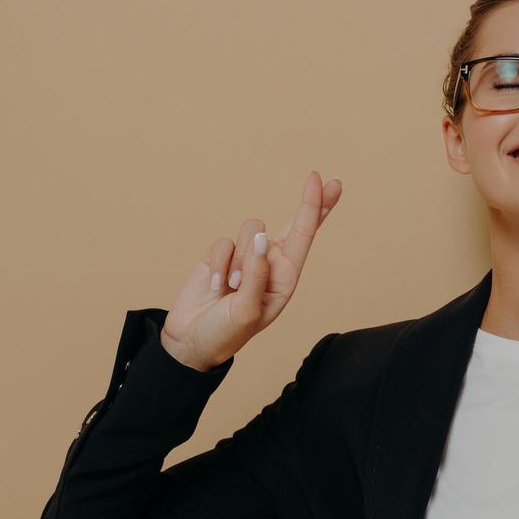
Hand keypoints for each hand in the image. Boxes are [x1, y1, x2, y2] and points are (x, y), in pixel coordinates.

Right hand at [160, 171, 342, 370]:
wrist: (190, 341)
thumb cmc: (226, 333)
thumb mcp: (247, 311)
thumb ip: (256, 275)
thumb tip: (261, 238)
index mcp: (285, 279)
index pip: (304, 238)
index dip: (315, 209)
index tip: (327, 183)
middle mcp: (270, 265)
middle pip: (293, 225)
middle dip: (309, 203)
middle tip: (322, 178)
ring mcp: (246, 258)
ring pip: (249, 230)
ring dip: (239, 260)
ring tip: (232, 289)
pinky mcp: (221, 256)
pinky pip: (222, 243)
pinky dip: (217, 265)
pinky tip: (214, 287)